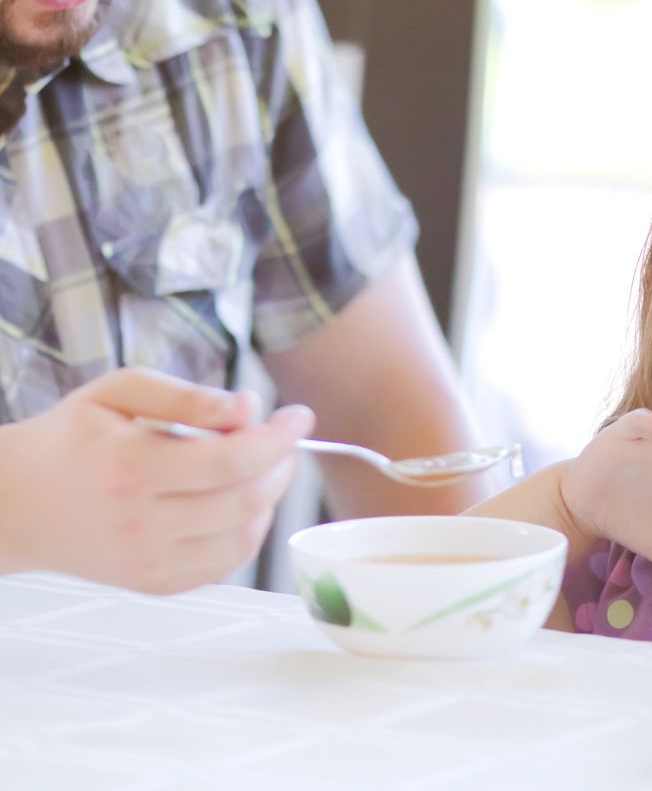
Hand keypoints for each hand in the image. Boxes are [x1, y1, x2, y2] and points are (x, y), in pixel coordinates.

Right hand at [0, 368, 312, 593]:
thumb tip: (249, 407)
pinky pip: (225, 564)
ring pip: (244, 537)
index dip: (279, 437)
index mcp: (131, 468)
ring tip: (262, 465)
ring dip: (271, 497)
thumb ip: (187, 396)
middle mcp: (139, 523)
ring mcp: (146, 562)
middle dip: (283, 462)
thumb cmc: (72, 437)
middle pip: (247, 500)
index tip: (300, 415)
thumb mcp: (118, 391)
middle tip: (284, 436)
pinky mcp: (152, 584)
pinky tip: (241, 500)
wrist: (16, 503)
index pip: (233, 461)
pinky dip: (249, 531)